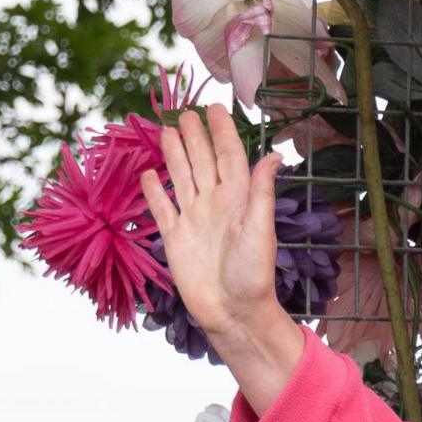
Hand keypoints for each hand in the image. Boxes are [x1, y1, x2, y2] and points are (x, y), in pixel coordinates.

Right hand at [137, 107, 309, 407]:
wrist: (233, 313)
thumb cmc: (253, 275)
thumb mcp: (261, 230)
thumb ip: (261, 192)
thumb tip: (274, 155)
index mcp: (238, 199)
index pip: (228, 156)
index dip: (222, 132)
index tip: (214, 108)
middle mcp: (215, 205)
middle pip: (202, 162)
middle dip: (195, 136)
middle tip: (185, 112)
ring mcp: (194, 220)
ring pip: (182, 178)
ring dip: (175, 155)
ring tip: (166, 131)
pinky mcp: (176, 238)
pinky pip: (163, 208)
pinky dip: (155, 191)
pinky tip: (148, 173)